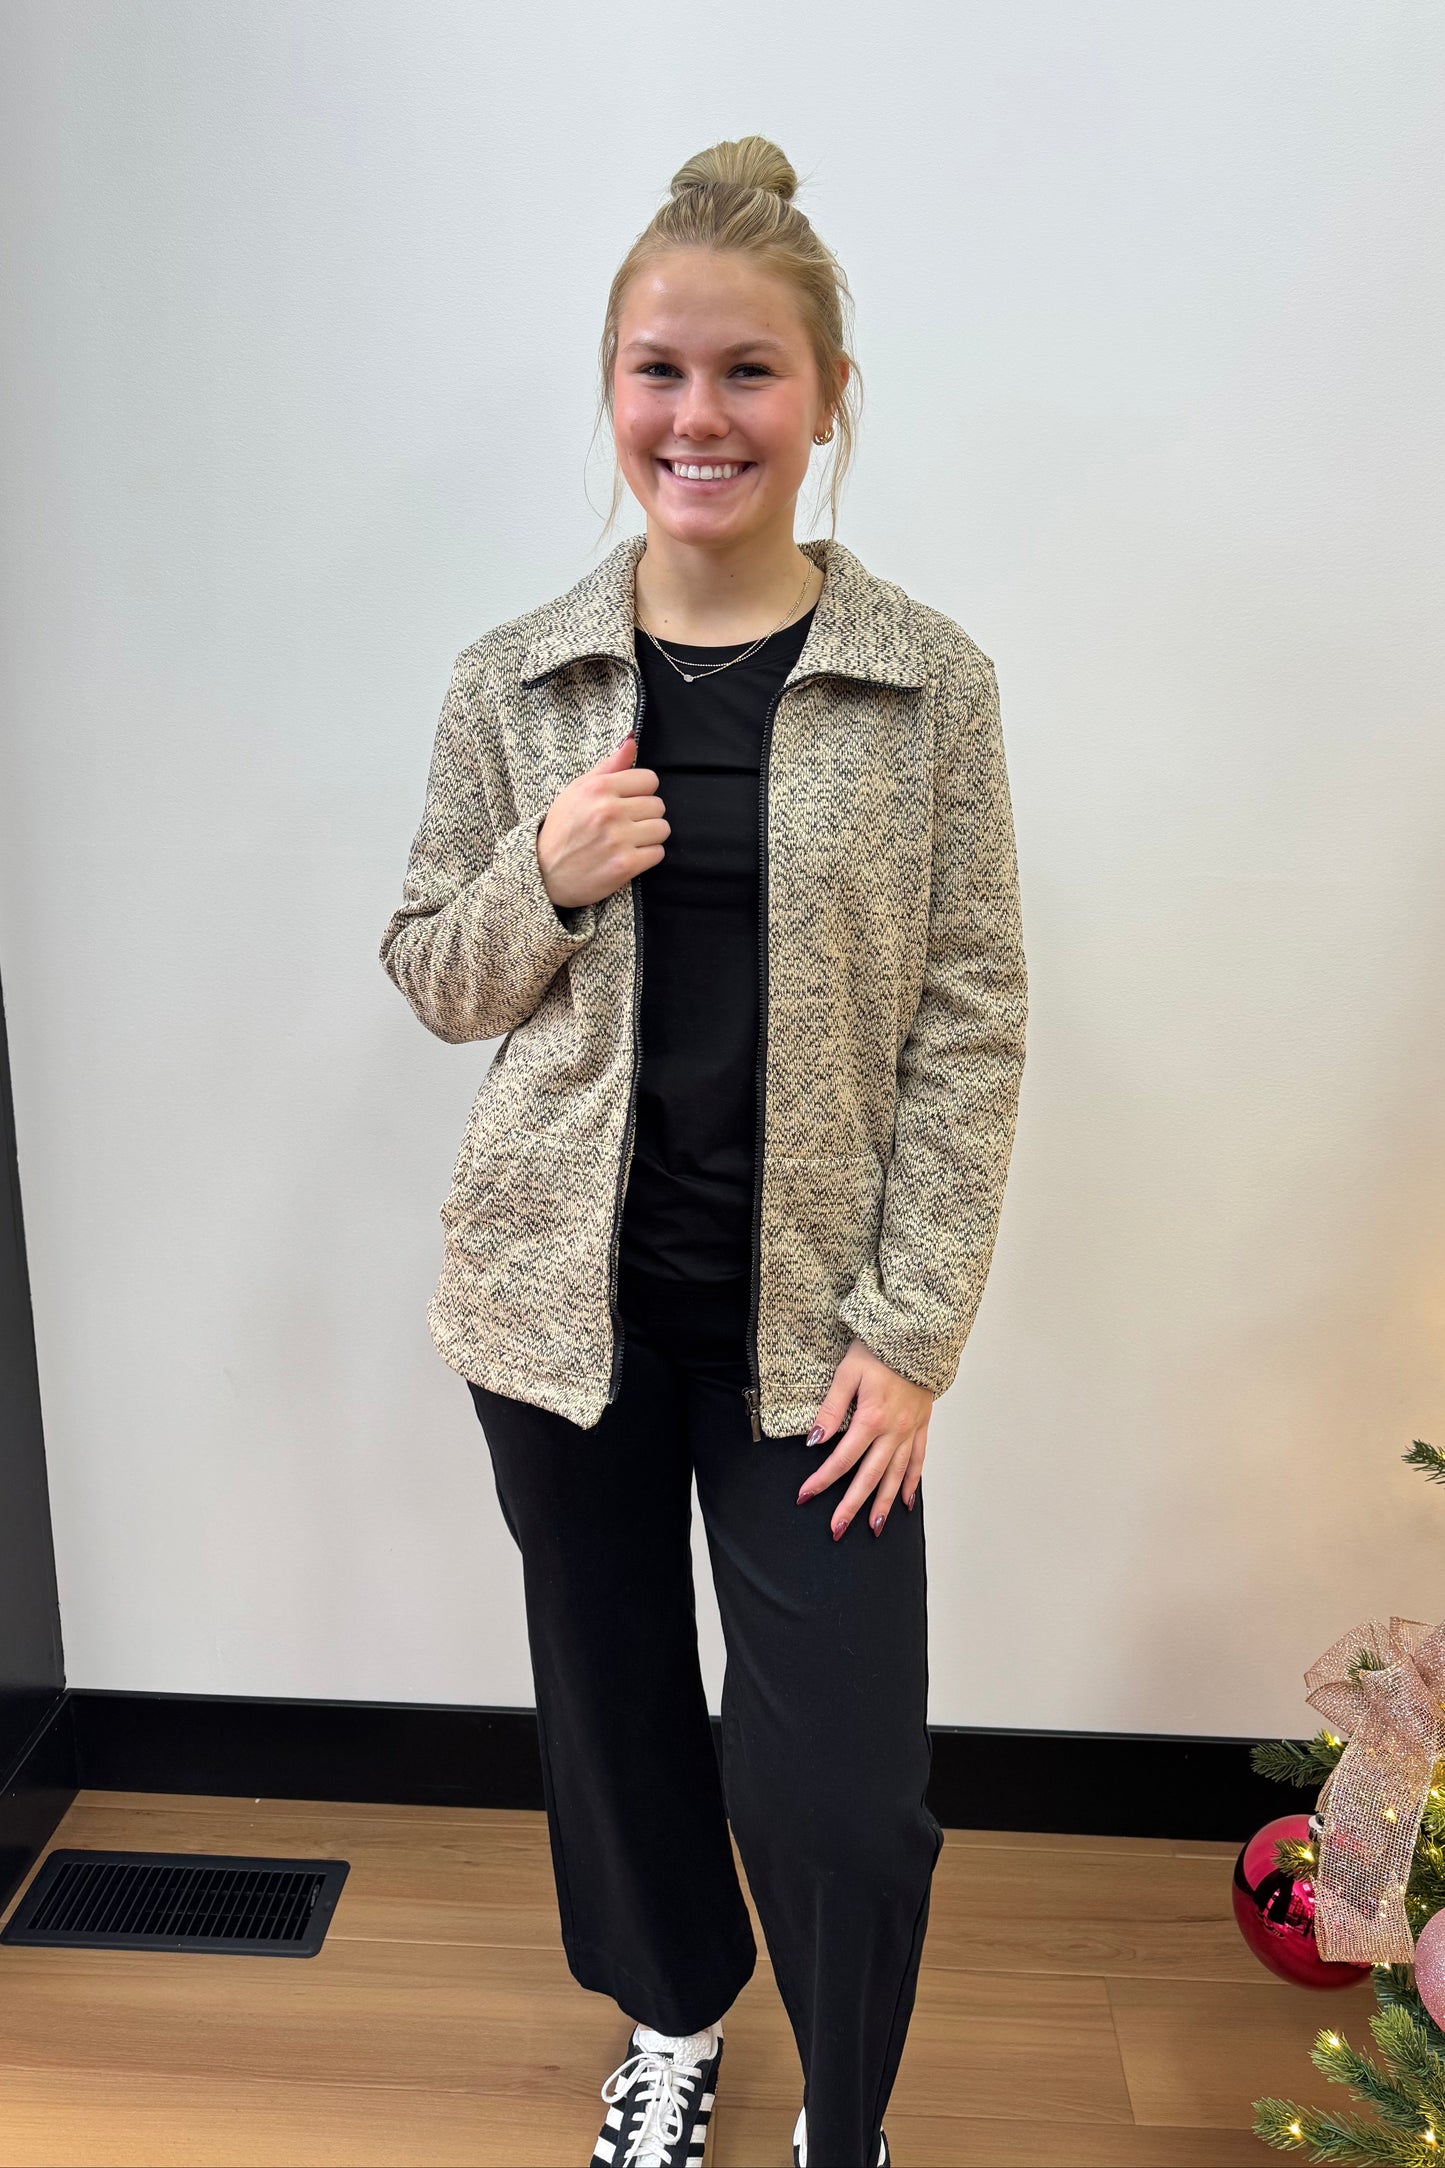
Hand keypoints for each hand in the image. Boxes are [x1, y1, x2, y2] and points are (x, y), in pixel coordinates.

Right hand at [537, 733, 669, 908]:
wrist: (543, 872)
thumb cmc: (562, 829)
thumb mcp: (577, 790)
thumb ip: (608, 766)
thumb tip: (632, 741)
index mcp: (599, 788)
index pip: (649, 780)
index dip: (641, 791)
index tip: (628, 802)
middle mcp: (609, 811)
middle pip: (658, 805)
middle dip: (645, 815)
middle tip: (625, 825)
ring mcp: (618, 839)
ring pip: (662, 829)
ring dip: (649, 836)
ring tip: (628, 840)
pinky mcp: (625, 866)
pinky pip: (658, 853)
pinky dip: (647, 856)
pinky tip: (628, 856)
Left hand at [796, 1338, 932, 1538]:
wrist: (918, 1335)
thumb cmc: (878, 1349)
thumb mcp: (846, 1372)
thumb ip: (831, 1408)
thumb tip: (815, 1439)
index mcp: (871, 1418)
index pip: (841, 1459)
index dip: (822, 1480)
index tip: (805, 1496)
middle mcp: (893, 1431)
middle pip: (870, 1477)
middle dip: (852, 1506)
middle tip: (837, 1530)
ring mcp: (910, 1431)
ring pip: (896, 1475)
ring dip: (884, 1504)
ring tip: (874, 1527)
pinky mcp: (922, 1426)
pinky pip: (919, 1460)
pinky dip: (913, 1483)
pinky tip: (907, 1502)